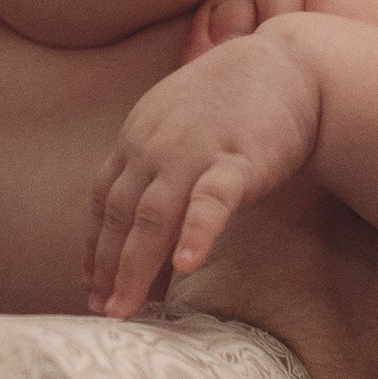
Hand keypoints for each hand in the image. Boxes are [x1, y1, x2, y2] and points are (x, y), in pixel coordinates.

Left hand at [85, 29, 323, 316]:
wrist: (287, 65)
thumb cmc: (232, 103)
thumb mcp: (176, 127)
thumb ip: (154, 166)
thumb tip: (143, 224)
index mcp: (137, 141)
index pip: (103, 202)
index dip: (94, 248)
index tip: (89, 287)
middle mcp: (154, 147)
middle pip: (121, 216)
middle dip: (107, 267)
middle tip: (100, 313)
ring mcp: (194, 152)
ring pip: (155, 215)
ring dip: (136, 264)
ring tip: (127, 308)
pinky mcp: (239, 159)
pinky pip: (213, 200)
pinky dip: (197, 231)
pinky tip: (187, 265)